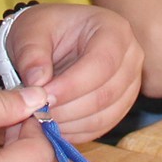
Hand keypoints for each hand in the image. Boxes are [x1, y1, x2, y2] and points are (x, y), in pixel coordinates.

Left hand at [1, 3, 143, 141]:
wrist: (55, 40)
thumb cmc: (45, 30)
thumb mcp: (31, 31)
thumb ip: (31, 54)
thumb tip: (38, 82)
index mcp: (114, 29)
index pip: (102, 63)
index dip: (72, 85)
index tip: (42, 97)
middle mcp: (131, 56)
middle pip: (107, 93)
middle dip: (69, 108)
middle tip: (37, 112)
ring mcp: (130, 83)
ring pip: (105, 115)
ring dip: (70, 123)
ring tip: (42, 118)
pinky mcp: (122, 104)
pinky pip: (102, 126)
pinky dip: (75, 131)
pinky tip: (53, 125)